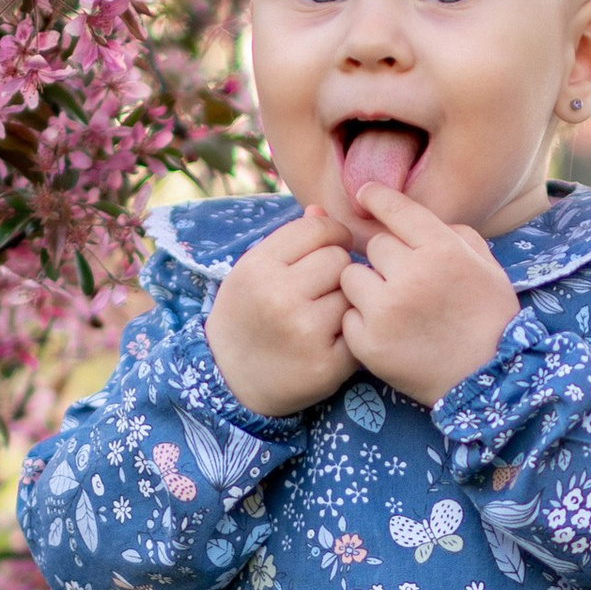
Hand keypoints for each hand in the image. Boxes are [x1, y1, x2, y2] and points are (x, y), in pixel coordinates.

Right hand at [205, 208, 358, 416]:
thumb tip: (323, 209)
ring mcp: (305, 332)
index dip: (332, 233)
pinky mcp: (327, 365)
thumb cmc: (248, 314)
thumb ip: (289, 240)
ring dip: (346, 299)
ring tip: (324, 312)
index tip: (332, 246)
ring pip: (353, 292)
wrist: (231, 380)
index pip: (317, 228)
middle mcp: (279, 297)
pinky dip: (352, 331)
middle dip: (337, 268)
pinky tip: (333, 337)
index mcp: (258, 267)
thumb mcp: (253, 271)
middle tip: (323, 286)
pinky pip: (360, 328)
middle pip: (339, 258)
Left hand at [339, 185, 521, 404]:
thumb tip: (412, 217)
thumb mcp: (485, 264)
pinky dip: (361, 320)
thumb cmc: (489, 317)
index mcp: (442, 250)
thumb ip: (451, 233)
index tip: (365, 195)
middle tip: (403, 280)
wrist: (488, 379)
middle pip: (373, 244)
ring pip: (351, 276)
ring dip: (366, 286)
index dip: (376, 197)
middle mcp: (411, 275)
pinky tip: (386, 330)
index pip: (396, 209)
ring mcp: (386, 310)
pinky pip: (347, 314)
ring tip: (391, 305)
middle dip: (385, 258)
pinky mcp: (368, 342)